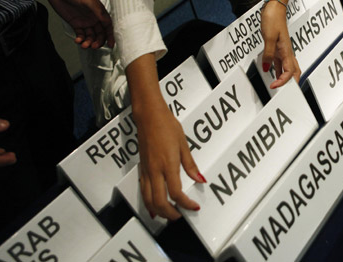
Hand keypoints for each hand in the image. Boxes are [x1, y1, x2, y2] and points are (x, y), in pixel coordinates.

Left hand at [48, 0, 114, 48]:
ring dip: (88, 42)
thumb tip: (107, 22)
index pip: (108, 27)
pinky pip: (80, 35)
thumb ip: (99, 12)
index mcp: (99, 13)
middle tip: (94, 46)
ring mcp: (85, 22)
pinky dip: (80, 39)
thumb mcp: (89, 2)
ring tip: (84, 45)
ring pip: (90, 36)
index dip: (110, 36)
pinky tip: (78, 40)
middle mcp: (94, 19)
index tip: (110, 44)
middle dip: (98, 42)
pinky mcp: (76, 25)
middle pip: (100, 34)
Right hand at [127, 54, 204, 219]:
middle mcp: (155, 170)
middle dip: (170, 213)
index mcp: (168, 165)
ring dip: (158, 210)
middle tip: (179, 217)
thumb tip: (200, 180)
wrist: (148, 115)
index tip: (194, 207)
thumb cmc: (167, 126)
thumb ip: (191, 165)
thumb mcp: (183, 144)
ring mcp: (146, 170)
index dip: (186, 204)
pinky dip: (148, 201)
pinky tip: (152, 205)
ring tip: (166, 216)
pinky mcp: (141, 167)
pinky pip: (143, 189)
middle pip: (159, 201)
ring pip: (148, 198)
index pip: (176, 193)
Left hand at [261, 0, 300, 88]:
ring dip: (284, 78)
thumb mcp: (268, 38)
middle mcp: (287, 53)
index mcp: (287, 52)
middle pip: (294, 73)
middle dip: (291, 84)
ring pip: (287, 69)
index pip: (289, 72)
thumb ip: (268, 54)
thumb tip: (268, 68)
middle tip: (285, 93)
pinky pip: (281, 63)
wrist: (275, 8)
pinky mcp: (279, 48)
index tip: (274, 86)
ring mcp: (283, 51)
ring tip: (278, 87)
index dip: (282, 82)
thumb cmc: (273, 19)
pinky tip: (273, 73)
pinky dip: (278, 71)